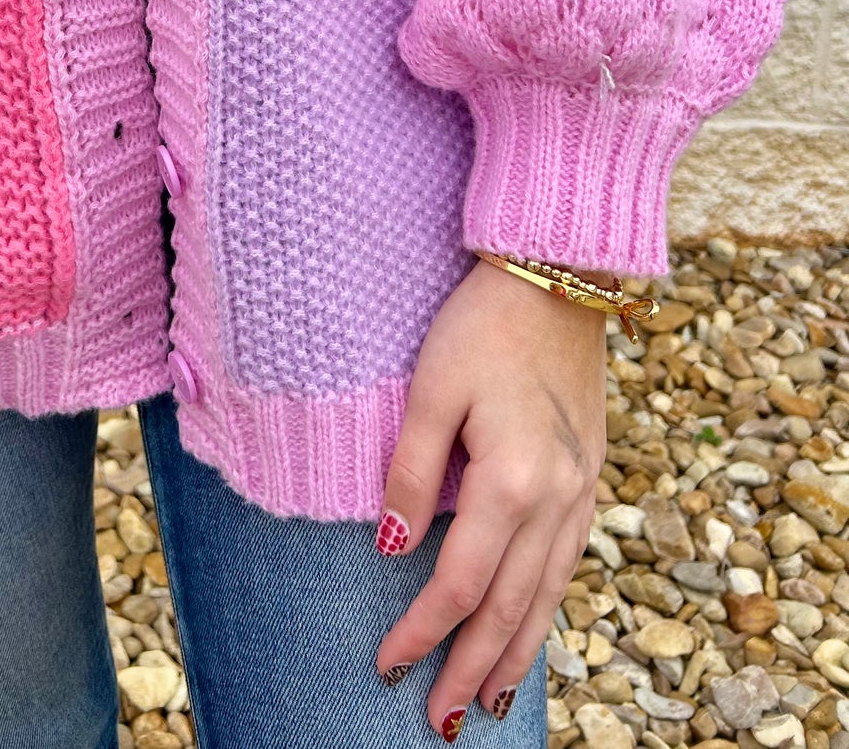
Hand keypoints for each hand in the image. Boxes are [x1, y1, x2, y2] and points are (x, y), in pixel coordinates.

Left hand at [374, 257, 607, 736]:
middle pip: (511, 607)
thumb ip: (409, 470)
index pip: (460, 582)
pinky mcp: (589, 475)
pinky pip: (568, 563)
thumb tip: (389, 546)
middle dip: (472, 667)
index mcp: (512, 479)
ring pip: (548, 594)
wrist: (558, 275)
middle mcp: (556, 497)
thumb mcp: (431, 387)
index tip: (389, 663)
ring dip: (516, 652)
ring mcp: (580, 490)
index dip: (424, 630)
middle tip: (442, 720)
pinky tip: (530, 626)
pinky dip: (547, 607)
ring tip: (487, 699)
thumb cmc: (482, 323)